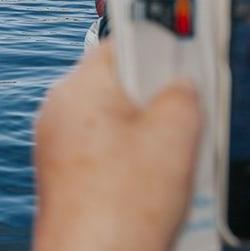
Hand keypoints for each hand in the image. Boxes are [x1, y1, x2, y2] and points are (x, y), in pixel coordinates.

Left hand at [33, 44, 201, 250]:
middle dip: (159, 98)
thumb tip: (183, 82)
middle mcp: (60, 109)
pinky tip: (155, 185)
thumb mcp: (174, 138)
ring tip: (177, 161)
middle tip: (191, 117)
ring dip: (150, 133)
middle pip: (121, 84)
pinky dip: (132, 159)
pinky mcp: (64, 173)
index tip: (186, 50)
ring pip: (115, 120)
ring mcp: (58, 142)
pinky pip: (105, 149)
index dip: (160, 44)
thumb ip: (184, 95)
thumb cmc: (122, 208)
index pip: (123, 42)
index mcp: (79, 88)